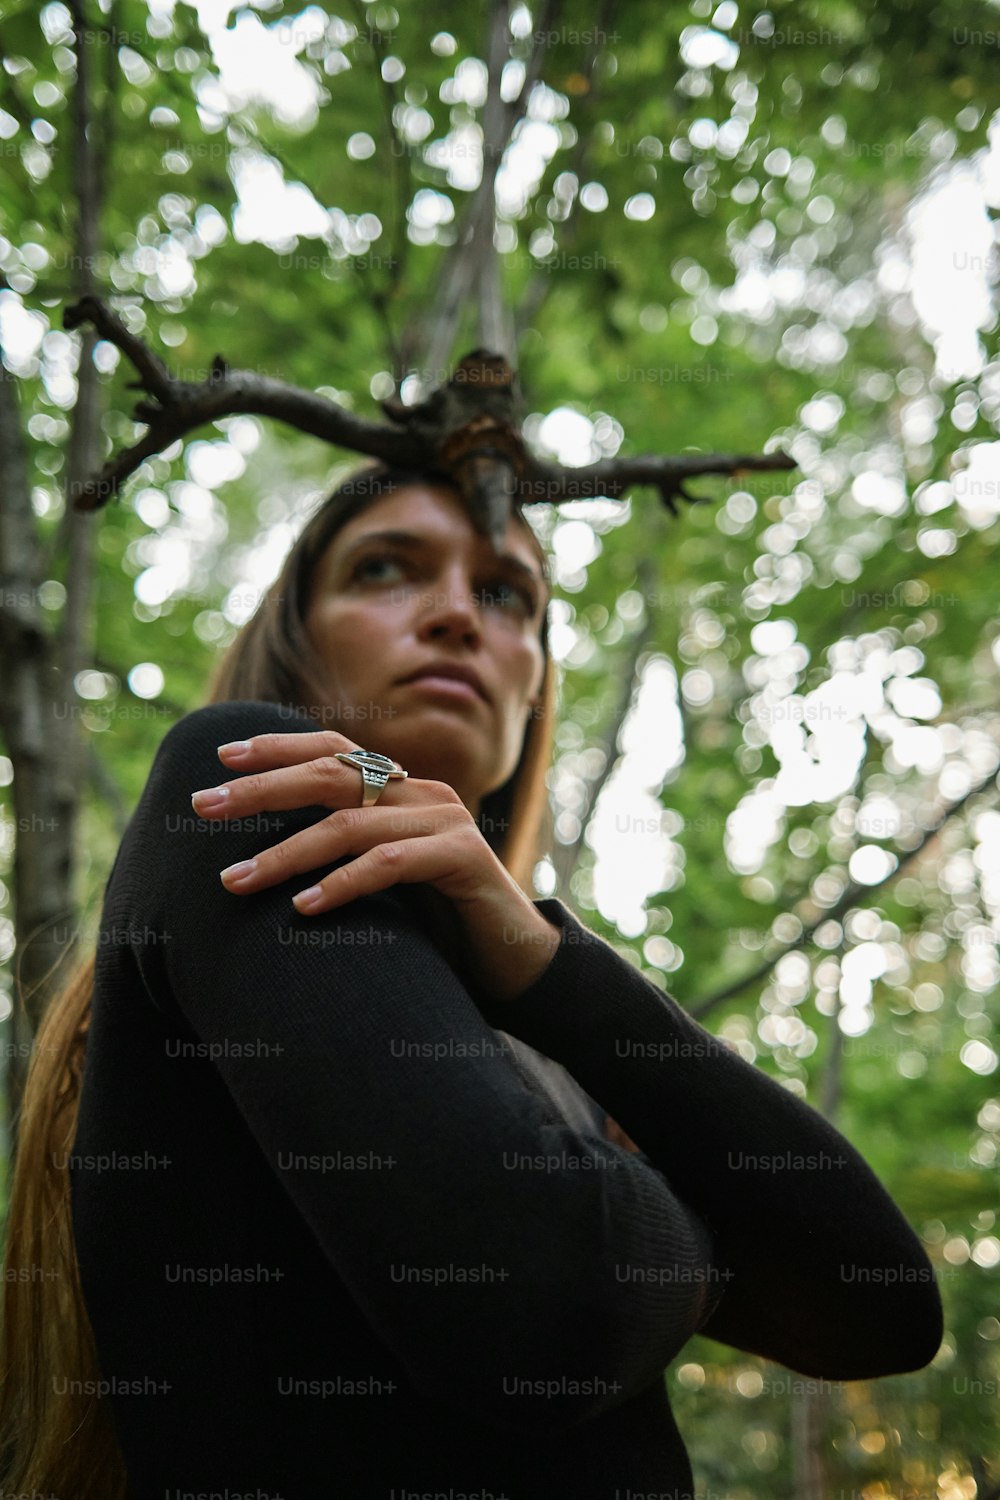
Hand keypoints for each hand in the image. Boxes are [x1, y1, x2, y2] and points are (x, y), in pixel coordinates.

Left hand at [189, 729, 561, 1004]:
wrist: (516, 959)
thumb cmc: (440, 923)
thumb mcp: (383, 877)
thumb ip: (344, 850)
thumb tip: (263, 849)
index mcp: (402, 789)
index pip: (333, 748)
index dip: (277, 747)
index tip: (221, 757)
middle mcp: (422, 792)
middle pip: (330, 773)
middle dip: (260, 789)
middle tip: (202, 806)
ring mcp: (445, 821)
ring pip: (350, 823)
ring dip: (285, 853)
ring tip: (236, 880)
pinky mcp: (463, 856)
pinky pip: (390, 862)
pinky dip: (342, 882)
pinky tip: (305, 907)